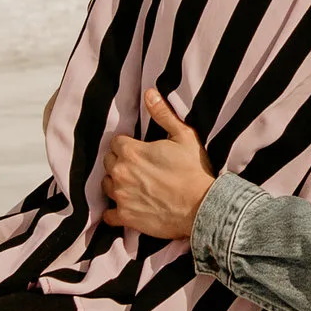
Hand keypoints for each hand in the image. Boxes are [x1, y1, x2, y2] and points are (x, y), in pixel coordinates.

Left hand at [102, 87, 214, 243]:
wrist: (203, 207)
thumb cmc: (195, 171)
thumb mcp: (184, 136)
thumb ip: (163, 114)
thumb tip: (149, 93)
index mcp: (131, 152)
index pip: (116, 143)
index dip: (127, 145)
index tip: (139, 150)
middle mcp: (121, 173)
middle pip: (109, 162)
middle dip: (120, 162)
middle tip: (138, 167)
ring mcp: (122, 196)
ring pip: (106, 185)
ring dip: (116, 183)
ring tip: (133, 185)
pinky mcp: (126, 217)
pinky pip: (108, 214)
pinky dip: (115, 211)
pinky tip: (126, 207)